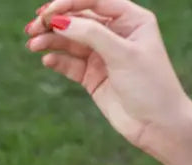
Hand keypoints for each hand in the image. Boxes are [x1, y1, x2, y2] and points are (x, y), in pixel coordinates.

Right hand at [25, 0, 191, 150]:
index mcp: (131, 20)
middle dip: (55, 22)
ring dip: (51, 40)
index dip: (70, 3)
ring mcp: (103, 56)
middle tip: (32, 28)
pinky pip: (70, 63)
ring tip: (33, 45)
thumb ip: (91, 34)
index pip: (95, 1)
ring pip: (70, 41)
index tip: (48, 13)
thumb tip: (59, 21)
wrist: (158, 125)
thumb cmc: (151, 85)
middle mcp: (116, 34)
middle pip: (79, 20)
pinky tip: (47, 60)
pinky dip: (57, 60)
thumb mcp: (122, 54)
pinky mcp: (93, 77)